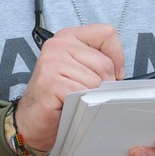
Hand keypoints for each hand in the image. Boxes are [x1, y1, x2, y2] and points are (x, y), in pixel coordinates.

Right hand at [16, 24, 125, 151]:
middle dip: (105, 84)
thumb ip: (101, 63)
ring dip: (91, 97)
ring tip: (77, 100)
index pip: (107, 33)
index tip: (111, 74)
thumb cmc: (61, 97)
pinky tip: (70, 105)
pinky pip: (83, 92)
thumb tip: (121, 73)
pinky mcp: (49, 82)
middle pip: (105, 63)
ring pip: (96, 80)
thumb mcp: (83, 71)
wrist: (33, 122)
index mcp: (69, 37)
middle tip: (88, 94)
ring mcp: (51, 62)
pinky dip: (81, 104)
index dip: (117, 57)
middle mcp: (58, 44)